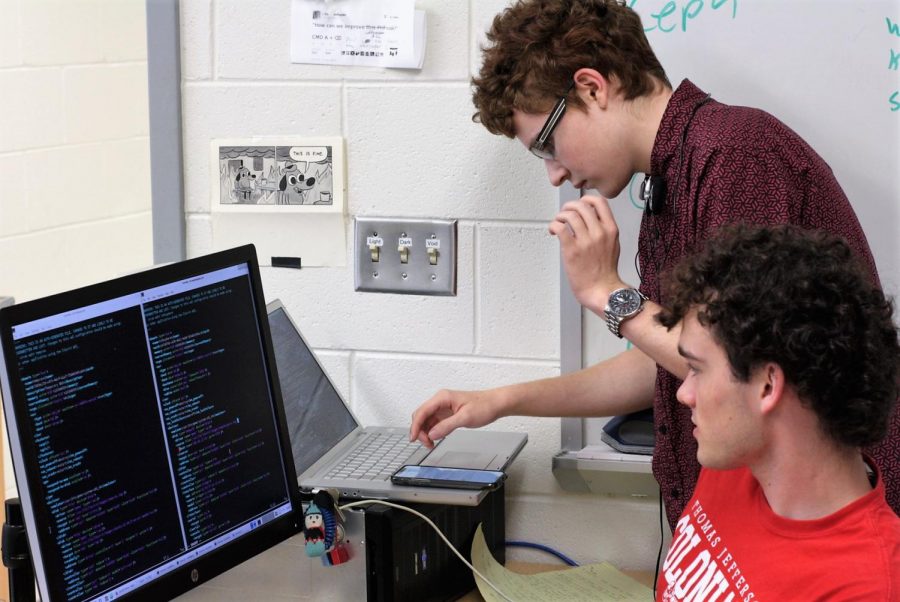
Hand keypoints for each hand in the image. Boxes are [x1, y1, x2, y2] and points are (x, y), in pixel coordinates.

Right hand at [409, 389, 502, 447]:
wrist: (495, 404)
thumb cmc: (484, 406)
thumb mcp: (465, 418)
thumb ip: (446, 426)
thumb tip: (432, 434)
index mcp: (442, 398)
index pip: (422, 412)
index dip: (415, 426)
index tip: (413, 438)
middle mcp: (440, 401)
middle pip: (421, 416)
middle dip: (420, 430)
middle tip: (426, 444)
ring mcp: (443, 407)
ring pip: (426, 420)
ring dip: (425, 432)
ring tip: (431, 444)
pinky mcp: (447, 413)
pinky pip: (434, 422)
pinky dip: (432, 431)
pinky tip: (436, 438)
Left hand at [548, 195, 626, 313]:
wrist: (601, 289)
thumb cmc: (605, 270)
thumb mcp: (613, 244)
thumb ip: (604, 229)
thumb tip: (590, 217)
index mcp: (611, 229)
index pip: (600, 202)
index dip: (586, 199)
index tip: (579, 203)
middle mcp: (599, 232)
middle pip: (581, 206)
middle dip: (569, 206)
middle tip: (564, 213)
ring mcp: (585, 241)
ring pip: (569, 215)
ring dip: (560, 216)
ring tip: (558, 223)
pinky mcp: (572, 250)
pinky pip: (560, 228)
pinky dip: (554, 225)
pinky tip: (553, 231)